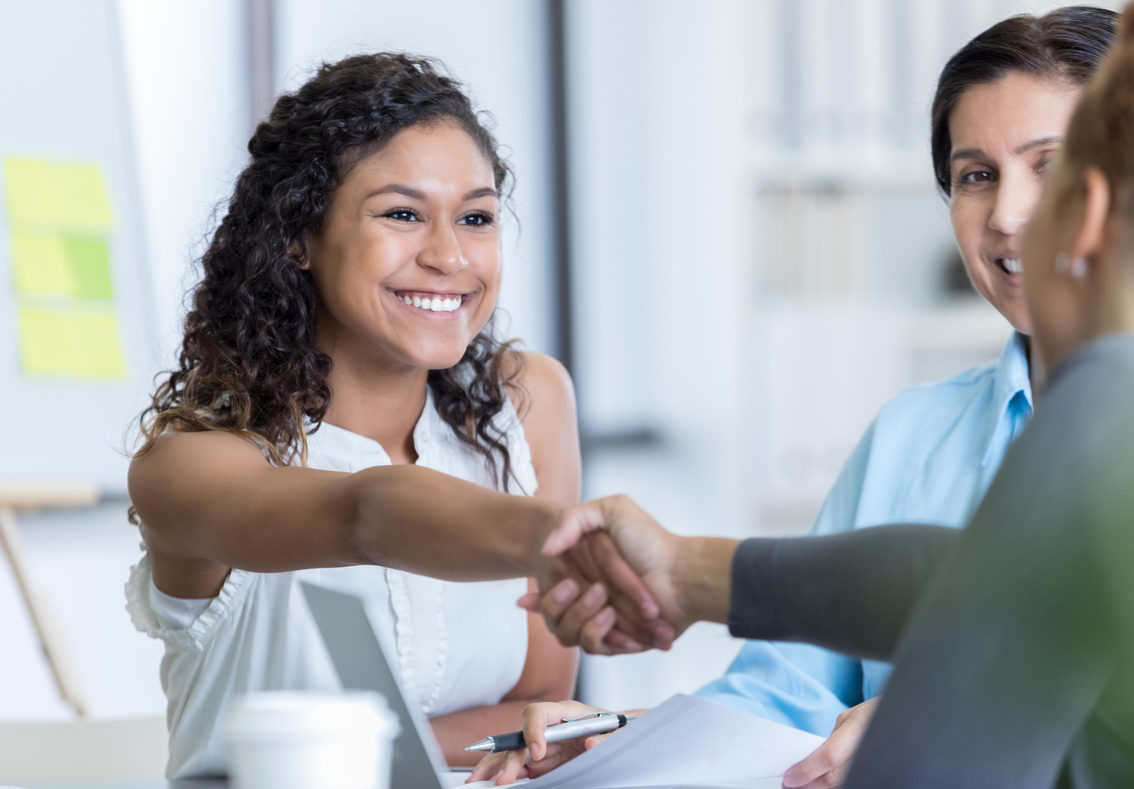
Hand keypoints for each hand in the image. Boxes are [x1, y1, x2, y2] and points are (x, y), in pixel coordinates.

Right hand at [466, 700, 612, 784]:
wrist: (621, 736)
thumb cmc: (619, 728)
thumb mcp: (620, 732)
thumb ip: (609, 737)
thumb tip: (591, 741)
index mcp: (567, 713)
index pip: (540, 713)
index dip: (533, 730)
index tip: (537, 752)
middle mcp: (550, 727)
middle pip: (520, 737)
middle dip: (509, 758)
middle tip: (503, 780)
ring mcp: (544, 744)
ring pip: (513, 752)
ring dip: (495, 766)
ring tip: (478, 781)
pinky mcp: (543, 760)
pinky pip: (520, 766)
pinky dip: (504, 773)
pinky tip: (489, 781)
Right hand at [531, 495, 693, 652]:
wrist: (682, 575)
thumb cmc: (650, 542)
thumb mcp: (613, 511)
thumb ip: (572, 519)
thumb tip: (545, 548)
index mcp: (580, 566)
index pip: (549, 585)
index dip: (549, 589)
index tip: (567, 583)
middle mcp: (586, 592)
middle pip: (554, 612)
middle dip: (570, 605)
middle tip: (595, 591)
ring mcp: (600, 616)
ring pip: (569, 633)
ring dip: (587, 622)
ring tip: (610, 611)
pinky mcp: (616, 636)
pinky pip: (595, 646)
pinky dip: (608, 638)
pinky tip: (618, 622)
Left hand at [781, 698, 877, 787]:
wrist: (903, 722)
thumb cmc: (876, 714)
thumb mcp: (850, 717)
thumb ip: (832, 737)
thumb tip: (814, 754)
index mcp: (861, 731)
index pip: (829, 757)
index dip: (807, 770)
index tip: (789, 777)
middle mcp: (869, 752)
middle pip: (833, 779)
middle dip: (808, 784)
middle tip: (789, 784)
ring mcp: (873, 767)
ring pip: (840, 785)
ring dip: (819, 787)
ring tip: (802, 784)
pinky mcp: (874, 776)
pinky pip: (847, 783)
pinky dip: (832, 786)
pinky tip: (818, 783)